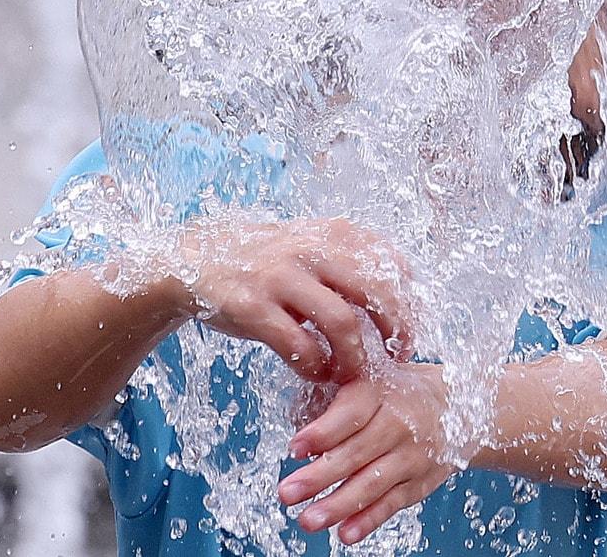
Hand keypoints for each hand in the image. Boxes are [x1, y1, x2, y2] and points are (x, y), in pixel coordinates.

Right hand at [175, 215, 411, 382]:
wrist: (194, 260)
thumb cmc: (265, 261)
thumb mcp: (310, 245)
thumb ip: (350, 259)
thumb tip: (403, 288)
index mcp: (332, 233)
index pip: (391, 263)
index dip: (410, 299)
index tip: (411, 326)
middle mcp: (311, 249)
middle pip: (377, 290)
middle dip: (397, 327)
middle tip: (400, 354)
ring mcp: (281, 277)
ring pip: (341, 321)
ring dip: (355, 357)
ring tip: (353, 374)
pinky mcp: (254, 307)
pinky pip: (299, 345)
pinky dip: (316, 366)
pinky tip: (316, 374)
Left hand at [277, 364, 455, 544]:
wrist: (458, 407)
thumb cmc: (400, 393)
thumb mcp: (372, 379)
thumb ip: (339, 404)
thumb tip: (302, 439)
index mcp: (380, 392)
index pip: (351, 414)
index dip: (323, 432)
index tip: (295, 447)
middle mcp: (398, 424)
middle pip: (357, 453)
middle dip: (319, 476)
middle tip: (287, 492)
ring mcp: (411, 456)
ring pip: (372, 483)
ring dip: (339, 504)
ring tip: (308, 519)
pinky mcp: (418, 482)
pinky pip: (392, 503)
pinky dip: (369, 520)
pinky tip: (346, 533)